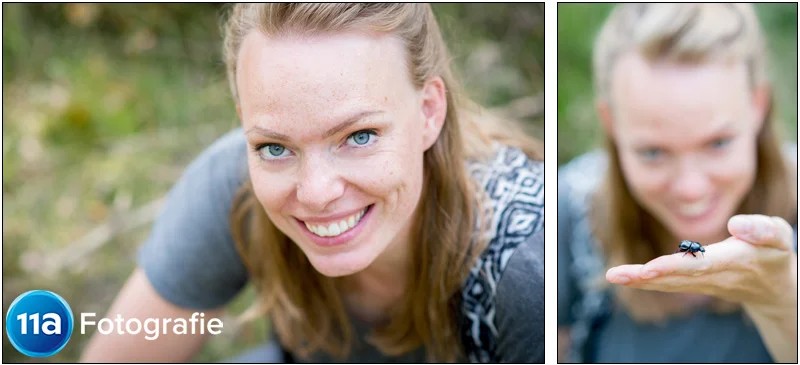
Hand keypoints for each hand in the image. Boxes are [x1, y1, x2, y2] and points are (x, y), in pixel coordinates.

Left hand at [605, 214, 795, 306]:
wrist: (773, 289)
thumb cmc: (774, 254)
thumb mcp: (779, 237)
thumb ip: (763, 229)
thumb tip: (736, 224)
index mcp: (735, 261)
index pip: (702, 264)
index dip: (676, 266)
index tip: (650, 267)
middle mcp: (714, 276)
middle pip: (677, 277)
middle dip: (647, 276)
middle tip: (619, 275)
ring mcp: (702, 284)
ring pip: (667, 284)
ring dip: (638, 281)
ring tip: (613, 275)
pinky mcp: (692, 285)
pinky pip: (665, 284)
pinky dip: (643, 282)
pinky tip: (622, 277)